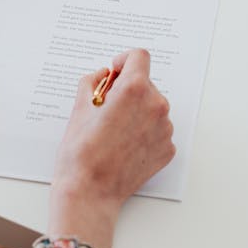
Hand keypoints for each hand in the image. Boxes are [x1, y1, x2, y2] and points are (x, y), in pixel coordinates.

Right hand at [49, 49, 174, 247]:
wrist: (90, 191)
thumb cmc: (81, 152)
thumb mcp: (79, 107)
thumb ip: (93, 81)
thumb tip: (103, 75)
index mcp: (134, 89)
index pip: (139, 56)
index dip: (125, 60)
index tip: (116, 71)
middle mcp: (156, 105)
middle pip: (145, 83)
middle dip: (127, 89)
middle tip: (106, 108)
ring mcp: (165, 129)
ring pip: (152, 107)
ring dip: (137, 110)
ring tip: (114, 130)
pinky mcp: (167, 149)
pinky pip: (157, 130)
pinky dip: (143, 132)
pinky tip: (124, 145)